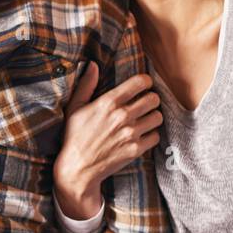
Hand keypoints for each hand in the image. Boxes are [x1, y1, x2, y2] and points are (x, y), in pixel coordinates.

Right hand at [54, 62, 161, 218]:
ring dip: (152, 117)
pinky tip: (141, 135)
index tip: (143, 85)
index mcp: (108, 102)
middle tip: (144, 104)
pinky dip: (150, 135)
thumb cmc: (74, 136)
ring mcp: (131, 133)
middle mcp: (122, 116)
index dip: (145, 81)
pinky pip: (156, 136)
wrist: (78, 168)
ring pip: (158, 117)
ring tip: (144, 120)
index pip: (140, 82)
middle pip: (154, 99)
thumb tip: (92, 64)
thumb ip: (86, 85)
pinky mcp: (136, 149)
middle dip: (151, 99)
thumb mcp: (75, 108)